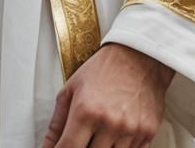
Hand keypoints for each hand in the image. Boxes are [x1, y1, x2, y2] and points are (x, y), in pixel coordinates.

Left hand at [40, 43, 174, 147]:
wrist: (139, 55)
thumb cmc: (105, 68)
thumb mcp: (72, 88)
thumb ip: (57, 122)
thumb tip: (47, 146)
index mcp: (86, 110)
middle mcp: (109, 122)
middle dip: (83, 146)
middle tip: (83, 134)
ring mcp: (130, 130)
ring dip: (102, 147)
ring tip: (101, 130)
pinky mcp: (147, 132)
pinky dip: (121, 147)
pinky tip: (116, 132)